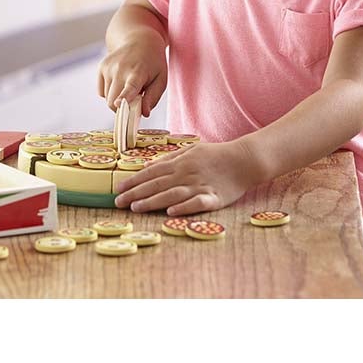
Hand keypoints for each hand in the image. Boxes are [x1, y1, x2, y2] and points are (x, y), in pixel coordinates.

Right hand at [98, 31, 166, 116]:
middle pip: (113, 101)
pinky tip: (120, 82)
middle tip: (134, 102)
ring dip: (117, 99)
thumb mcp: (161, 79)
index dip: (124, 97)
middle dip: (122, 109)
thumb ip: (153, 97)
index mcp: (138, 71)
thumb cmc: (153, 63)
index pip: (130, 87)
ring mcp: (108, 67)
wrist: (140, 40)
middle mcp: (120, 68)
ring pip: (107, 98)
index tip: (118, 104)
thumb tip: (144, 113)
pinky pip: (101, 92)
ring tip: (129, 87)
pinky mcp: (101, 67)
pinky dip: (110, 93)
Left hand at [114, 140, 255, 214]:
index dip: (134, 181)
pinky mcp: (213, 198)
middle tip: (118, 203)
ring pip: (172, 194)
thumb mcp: (191, 149)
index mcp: (180, 162)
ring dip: (152, 202)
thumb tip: (146, 165)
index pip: (152, 172)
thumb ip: (169, 158)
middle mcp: (186, 173)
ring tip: (136, 208)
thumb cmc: (216, 155)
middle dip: (136, 193)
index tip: (118, 189)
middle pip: (157, 184)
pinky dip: (183, 208)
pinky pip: (196, 204)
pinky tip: (170, 213)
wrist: (244, 159)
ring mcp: (199, 186)